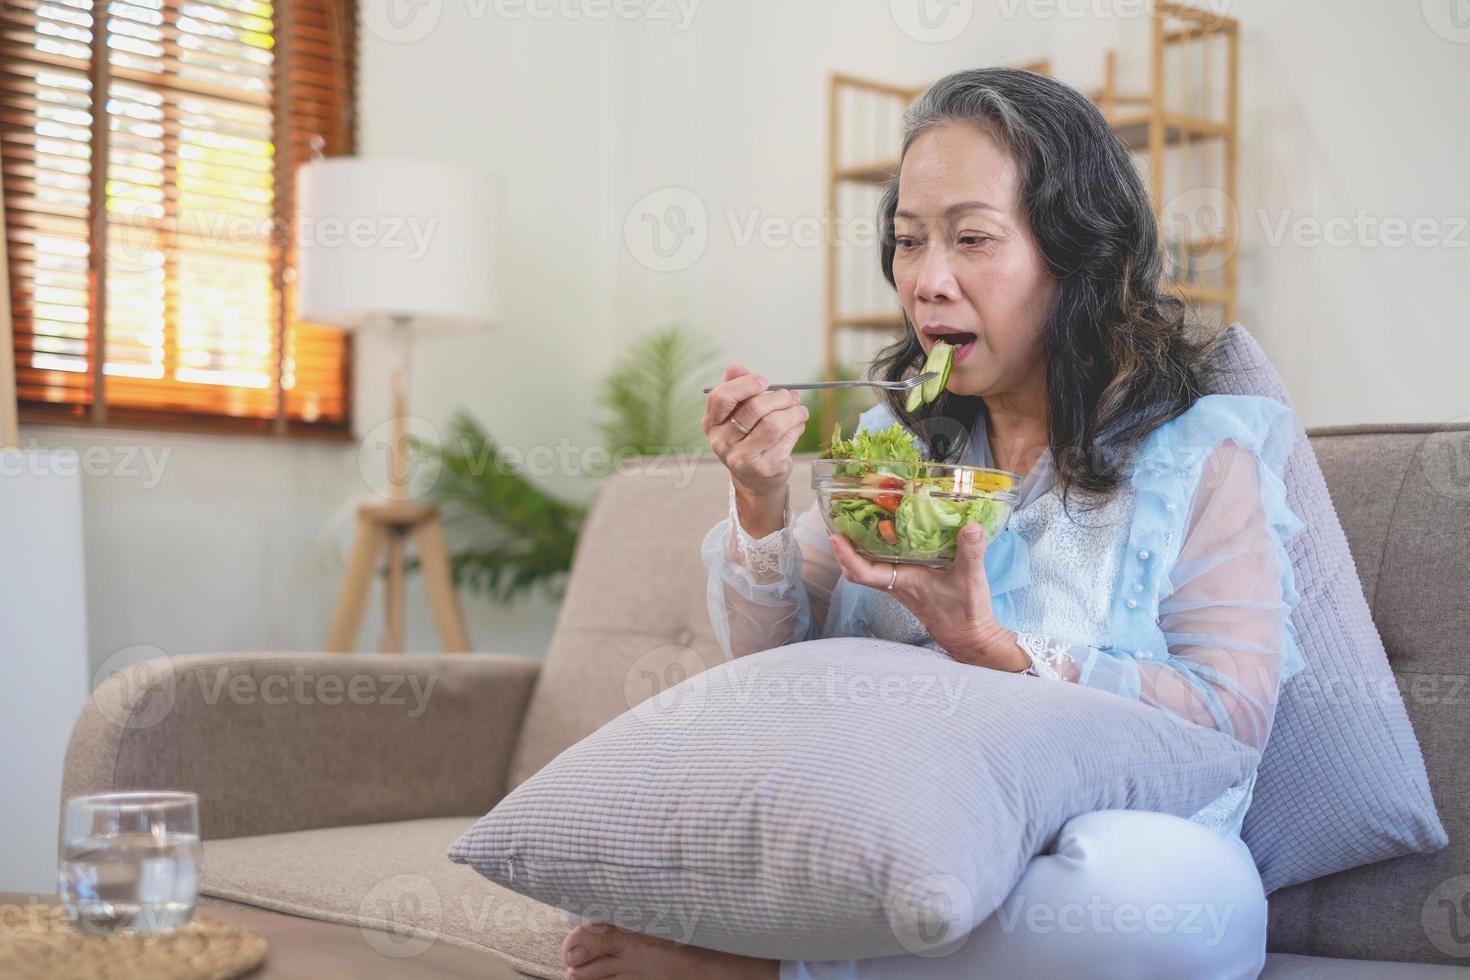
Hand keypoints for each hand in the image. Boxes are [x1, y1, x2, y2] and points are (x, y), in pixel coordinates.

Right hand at [703, 363, 808, 534]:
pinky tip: (797, 426)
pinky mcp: (765, 468)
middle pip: (754, 408)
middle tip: (792, 396)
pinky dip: (797, 428)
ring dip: (793, 412)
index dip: (746, 384)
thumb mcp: (737, 414)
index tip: (764, 381)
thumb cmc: (746, 439)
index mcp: (711, 424)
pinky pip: (787, 439)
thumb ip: (736, 388)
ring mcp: (742, 458)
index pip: (722, 397)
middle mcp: (722, 442)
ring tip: (799, 410)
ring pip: (774, 424)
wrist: (754, 480)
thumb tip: (735, 366)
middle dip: (780, 397)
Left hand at [829, 523, 1028, 671]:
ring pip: (867, 570)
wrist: (969, 637)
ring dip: (856, 552)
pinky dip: (875, 554)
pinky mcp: (907, 586)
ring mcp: (899, 586)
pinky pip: (881, 569)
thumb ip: (970, 552)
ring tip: (855, 526)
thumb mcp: (971, 578)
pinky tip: (885, 537)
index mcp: (903, 582)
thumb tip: (972, 525)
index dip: (846, 555)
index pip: (864, 572)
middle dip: (843, 551)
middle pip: (856, 571)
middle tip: (838, 525)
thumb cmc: (966, 612)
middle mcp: (895, 585)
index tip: (834, 537)